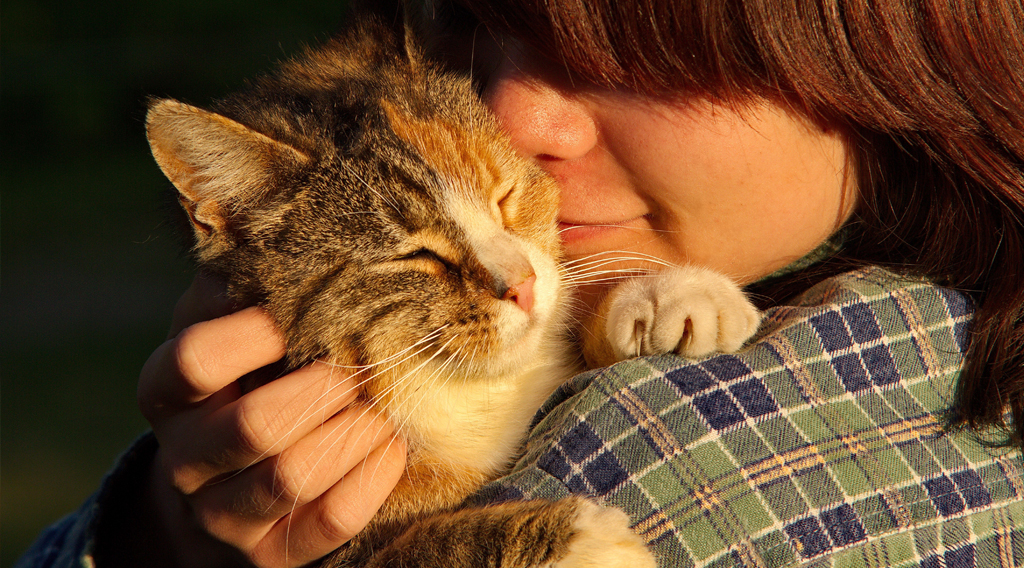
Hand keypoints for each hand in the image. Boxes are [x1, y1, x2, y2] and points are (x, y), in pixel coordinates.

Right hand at [136, 274, 406, 567]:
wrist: (218, 487)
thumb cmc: (238, 383)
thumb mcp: (226, 331)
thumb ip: (245, 287)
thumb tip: (291, 219)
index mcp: (166, 392)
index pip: (194, 361)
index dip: (254, 334)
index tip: (301, 315)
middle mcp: (185, 459)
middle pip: (254, 425)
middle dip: (323, 388)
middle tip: (360, 363)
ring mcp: (224, 515)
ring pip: (293, 477)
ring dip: (354, 430)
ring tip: (382, 401)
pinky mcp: (271, 554)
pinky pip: (331, 520)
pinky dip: (373, 476)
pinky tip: (392, 443)